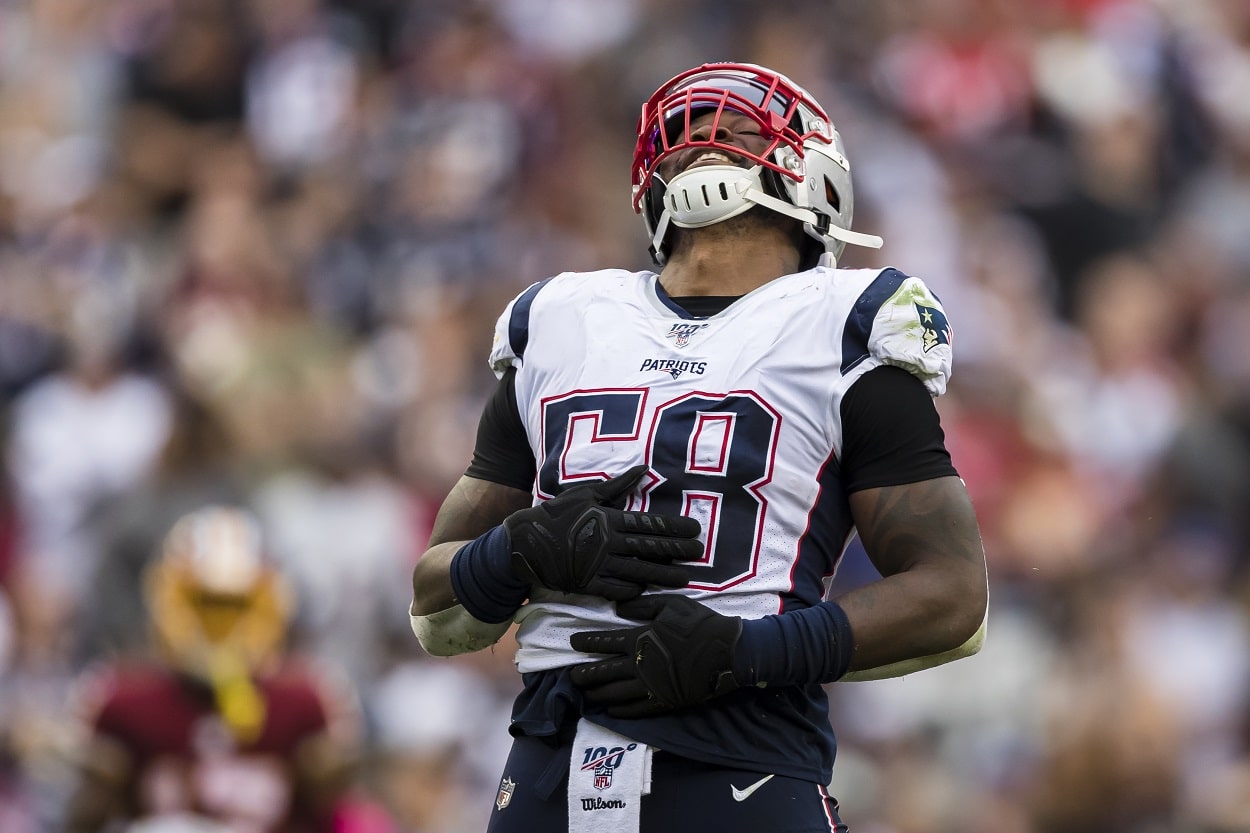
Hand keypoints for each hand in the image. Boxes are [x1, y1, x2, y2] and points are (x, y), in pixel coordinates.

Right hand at [503, 465, 702, 600]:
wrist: (524, 543)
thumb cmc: (557, 515)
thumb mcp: (586, 494)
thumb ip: (618, 485)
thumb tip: (645, 469)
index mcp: (607, 519)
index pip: (648, 524)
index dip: (674, 528)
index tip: (694, 530)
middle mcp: (606, 543)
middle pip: (649, 548)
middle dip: (677, 551)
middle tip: (699, 553)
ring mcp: (597, 566)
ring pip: (639, 572)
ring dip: (664, 575)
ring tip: (685, 578)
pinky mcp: (588, 585)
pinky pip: (617, 590)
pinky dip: (634, 592)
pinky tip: (649, 591)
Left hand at [570, 594, 741, 716]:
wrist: (728, 653)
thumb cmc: (700, 625)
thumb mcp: (673, 604)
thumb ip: (645, 605)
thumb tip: (620, 607)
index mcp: (640, 638)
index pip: (605, 641)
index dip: (587, 642)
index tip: (573, 642)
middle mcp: (639, 664)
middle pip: (603, 671)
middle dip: (584, 674)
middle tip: (570, 676)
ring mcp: (650, 686)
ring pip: (615, 692)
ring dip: (597, 693)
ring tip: (585, 695)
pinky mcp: (662, 701)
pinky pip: (635, 709)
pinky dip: (619, 710)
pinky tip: (610, 710)